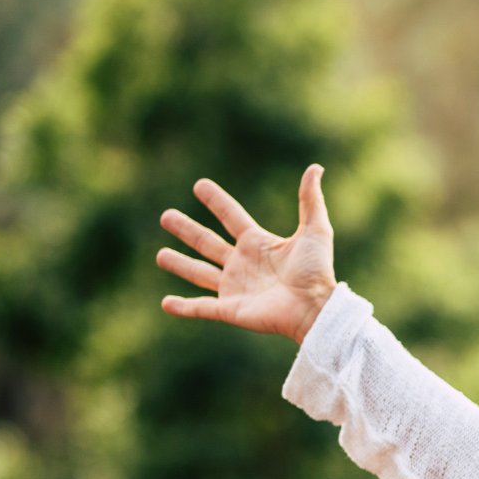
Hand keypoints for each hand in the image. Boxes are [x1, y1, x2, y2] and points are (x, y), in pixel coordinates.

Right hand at [157, 166, 336, 342]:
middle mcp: (243, 265)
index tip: (199, 185)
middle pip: (208, 243)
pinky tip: (166, 303)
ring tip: (160, 256)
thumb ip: (310, 200)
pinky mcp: (230, 310)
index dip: (217, 201)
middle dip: (187, 230)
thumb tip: (316, 168)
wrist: (316, 307)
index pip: (232, 217)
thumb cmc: (317, 272)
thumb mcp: (315, 230)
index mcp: (258, 244)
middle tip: (165, 216)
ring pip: (200, 273)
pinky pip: (201, 308)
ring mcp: (236, 288)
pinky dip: (183, 307)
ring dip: (180, 264)